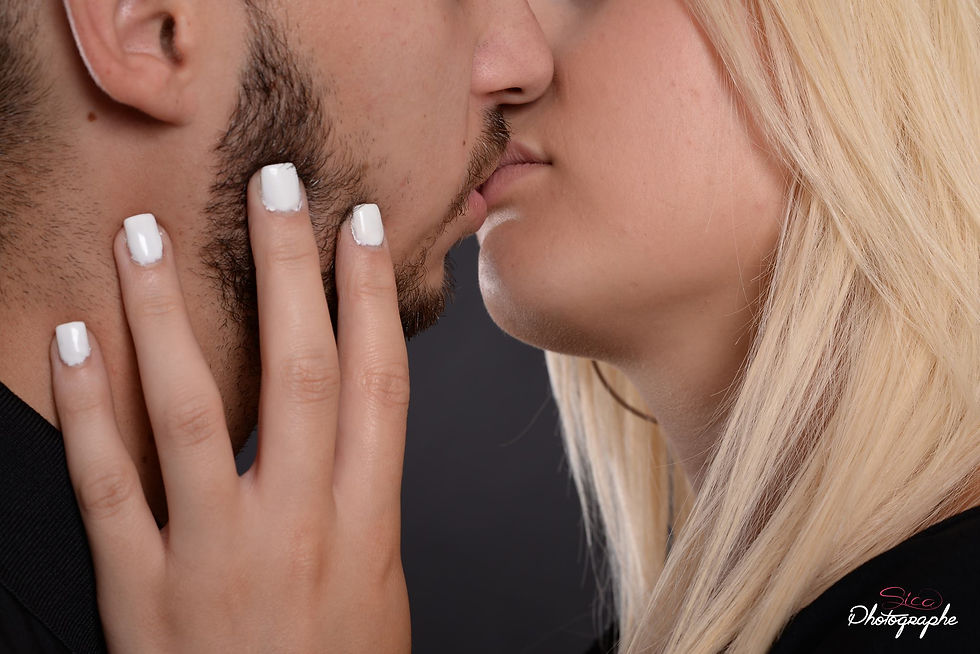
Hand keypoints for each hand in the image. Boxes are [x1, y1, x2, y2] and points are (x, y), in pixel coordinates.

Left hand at [49, 164, 410, 652]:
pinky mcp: (141, 590)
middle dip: (289, 270)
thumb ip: (363, 499)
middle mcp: (297, 527)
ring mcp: (213, 556)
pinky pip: (107, 486)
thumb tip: (352, 419)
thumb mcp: (380, 587)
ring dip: (167, 317)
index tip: (356, 227)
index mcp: (366, 527)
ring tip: (147, 237)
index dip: (369, 297)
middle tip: (273, 186)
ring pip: (191, 412)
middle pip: (299, 375)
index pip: (377, 386)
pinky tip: (76, 338)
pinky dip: (87, 408)